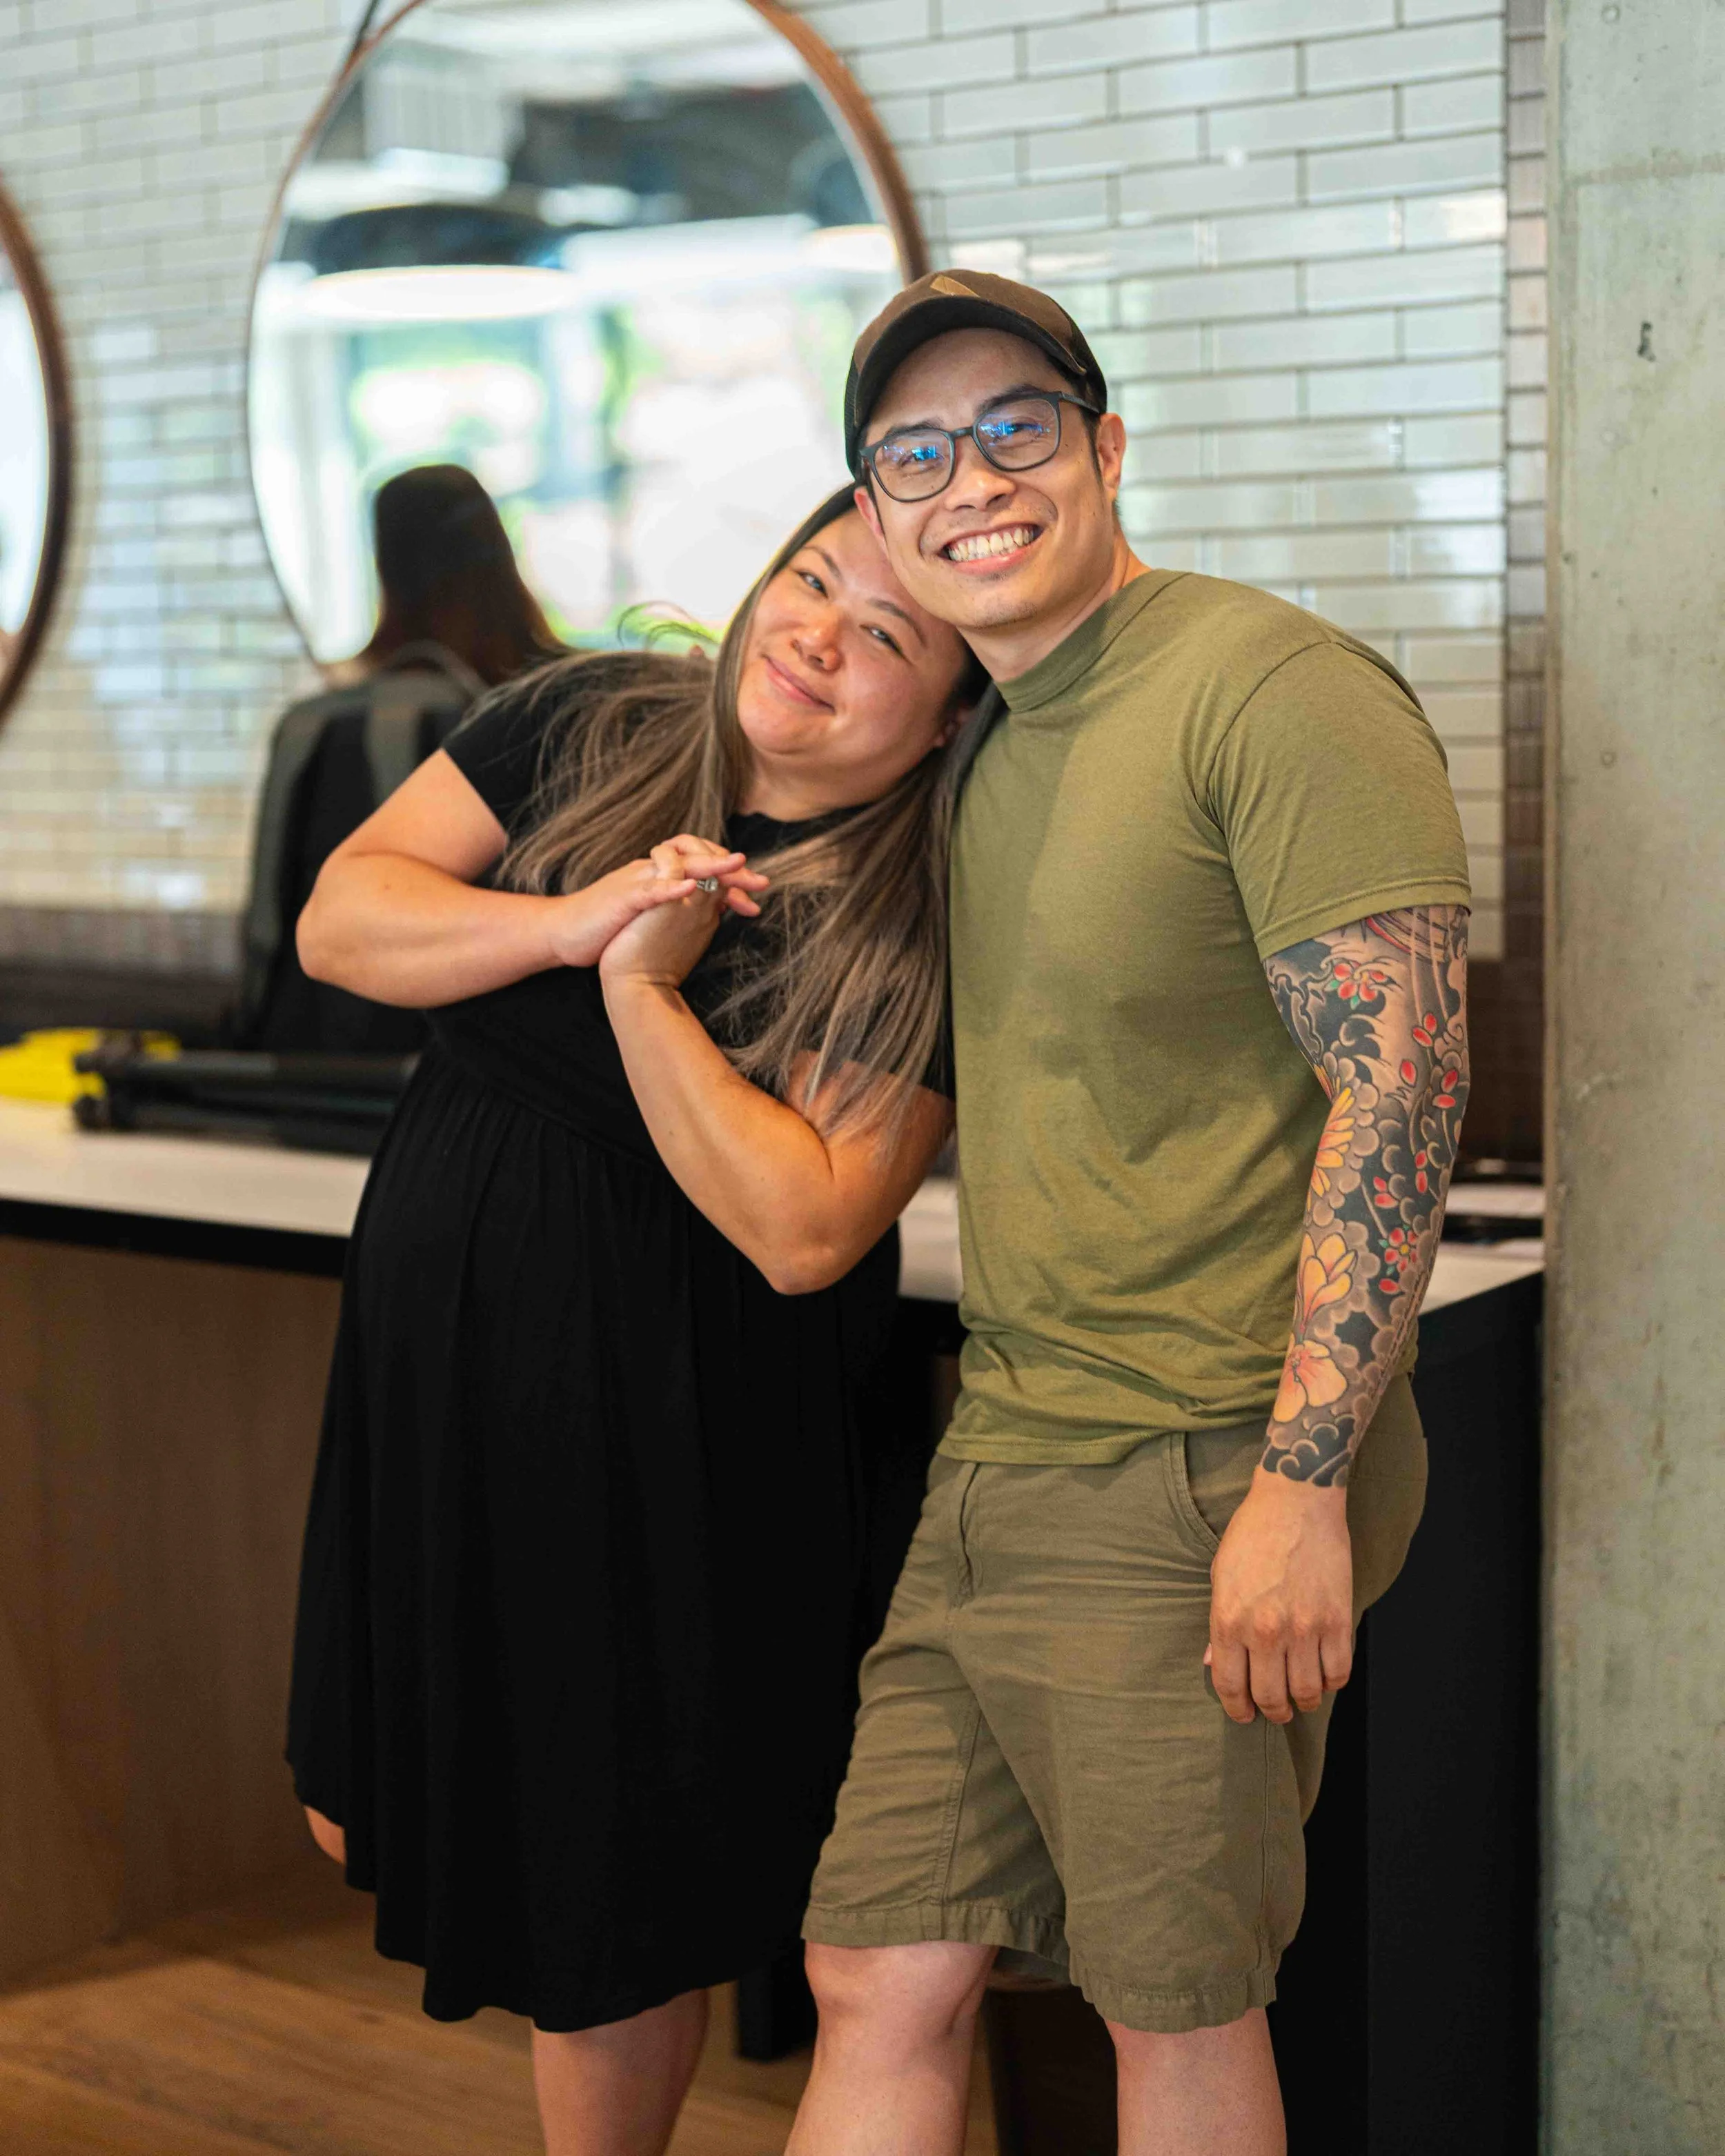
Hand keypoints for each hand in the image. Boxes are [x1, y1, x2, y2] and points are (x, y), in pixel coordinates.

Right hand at [544, 837, 766, 970]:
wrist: (565, 934)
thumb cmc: (608, 927)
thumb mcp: (651, 914)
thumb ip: (680, 906)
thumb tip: (715, 908)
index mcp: (660, 877)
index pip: (702, 868)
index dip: (731, 879)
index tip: (757, 898)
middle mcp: (651, 871)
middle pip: (697, 859)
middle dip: (731, 869)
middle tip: (762, 882)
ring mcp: (636, 882)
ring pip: (677, 864)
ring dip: (710, 864)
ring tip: (737, 865)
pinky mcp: (621, 898)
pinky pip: (649, 889)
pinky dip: (670, 886)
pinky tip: (691, 887)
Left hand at [1205, 1470, 1351, 1724]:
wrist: (1296, 1501)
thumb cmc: (1252, 1534)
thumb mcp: (1221, 1576)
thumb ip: (1218, 1624)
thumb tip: (1213, 1662)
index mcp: (1229, 1619)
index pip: (1230, 1684)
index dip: (1236, 1708)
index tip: (1243, 1715)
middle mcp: (1265, 1631)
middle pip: (1270, 1696)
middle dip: (1271, 1711)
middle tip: (1275, 1710)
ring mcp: (1304, 1628)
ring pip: (1306, 1691)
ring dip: (1303, 1702)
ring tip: (1300, 1697)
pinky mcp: (1338, 1620)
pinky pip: (1338, 1671)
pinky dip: (1331, 1682)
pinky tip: (1323, 1675)